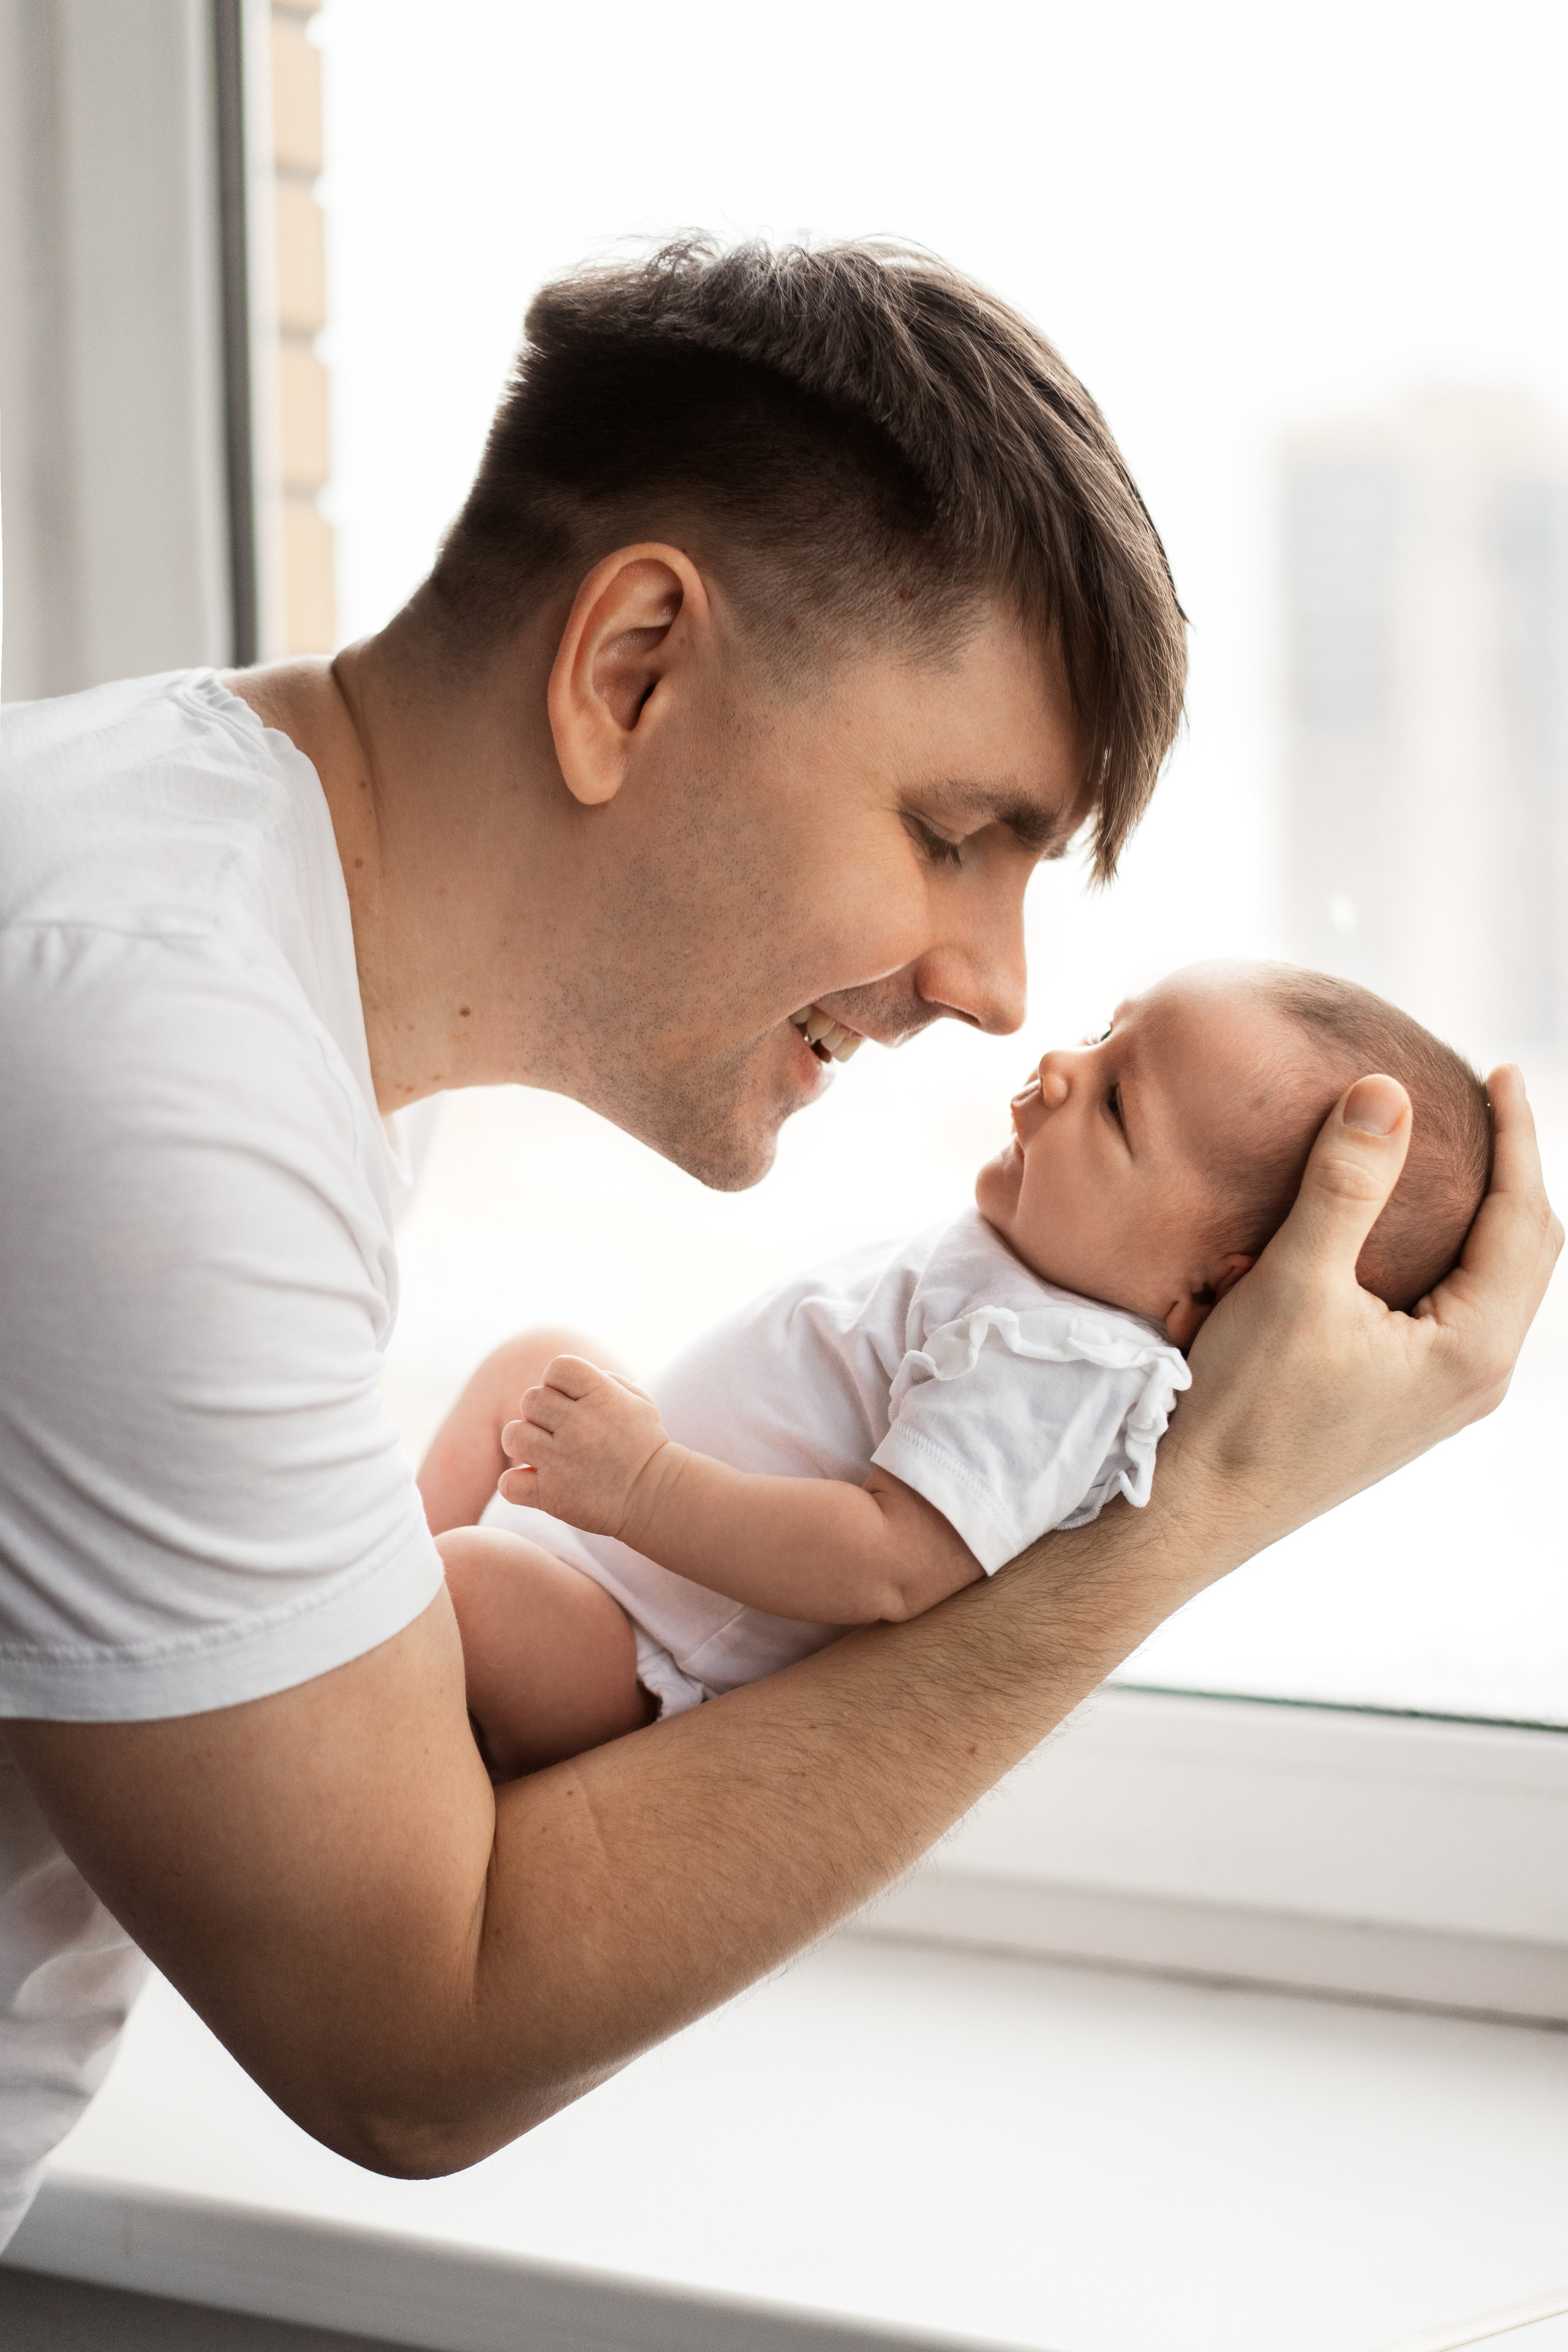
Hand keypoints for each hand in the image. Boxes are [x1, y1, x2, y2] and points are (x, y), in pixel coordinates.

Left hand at [497, 1356, 671, 1541]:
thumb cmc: (645, 1445)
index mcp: (601, 1396)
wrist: (655, 1497)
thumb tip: (565, 1379)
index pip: (557, 1367)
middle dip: (541, 1413)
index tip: (571, 1401)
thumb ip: (604, 1380)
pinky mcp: (551, 1494)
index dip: (558, 1381)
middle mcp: (579, 1424)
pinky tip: (535, 1481)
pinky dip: (516, 1483)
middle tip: (560, 1431)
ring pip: (513, 1435)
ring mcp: (561, 1460)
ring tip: (543, 1453)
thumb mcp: (638, 1400)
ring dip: (524, 1442)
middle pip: (530, 1399)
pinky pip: (508, 1482)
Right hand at [1163, 1065, 1560, 1576]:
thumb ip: (1346, 1183)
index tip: (1500, 1071)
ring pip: (1490, 1282)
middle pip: (1524, 1252)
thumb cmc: (1243, 1407)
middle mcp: (1474, 1378)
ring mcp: (1440, 1397)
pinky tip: (1402, 1227)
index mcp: (1472, 1351)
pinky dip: (1442, 1251)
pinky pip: (1449, 1308)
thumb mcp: (1294, 1281)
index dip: (1518, 1138)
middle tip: (1487, 1100)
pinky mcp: (1402, 1401)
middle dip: (1512, 1171)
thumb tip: (1386, 1090)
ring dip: (1481, 1213)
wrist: (1195, 1511)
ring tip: (1454, 1150)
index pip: (1525, 1221)